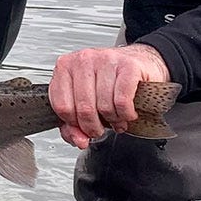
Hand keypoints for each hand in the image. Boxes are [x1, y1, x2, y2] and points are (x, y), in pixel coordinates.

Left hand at [49, 43, 170, 148]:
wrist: (138, 63)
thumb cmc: (108, 81)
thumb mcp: (84, 102)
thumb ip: (73, 125)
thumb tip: (79, 140)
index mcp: (65, 66)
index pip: (61, 106)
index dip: (73, 124)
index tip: (82, 127)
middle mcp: (83, 60)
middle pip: (83, 108)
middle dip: (94, 127)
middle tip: (100, 129)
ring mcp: (106, 60)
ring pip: (104, 106)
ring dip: (113, 120)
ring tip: (115, 117)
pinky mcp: (128, 66)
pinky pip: (122, 101)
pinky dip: (126, 114)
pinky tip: (127, 113)